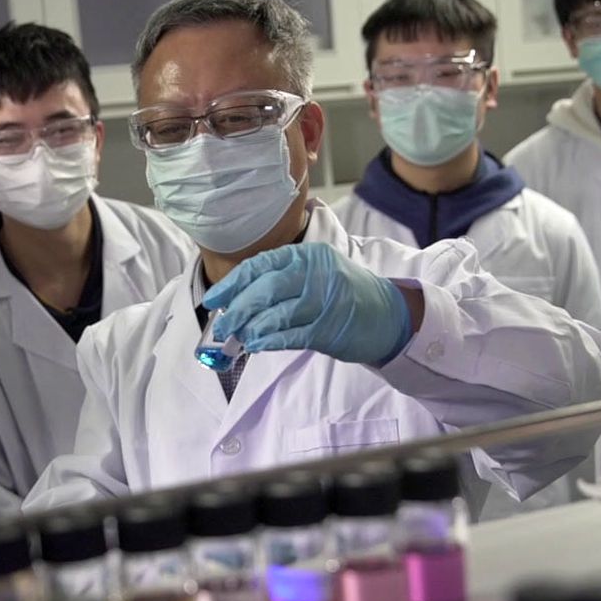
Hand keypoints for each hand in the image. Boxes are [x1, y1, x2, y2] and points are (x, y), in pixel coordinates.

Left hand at [203, 242, 413, 364]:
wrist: (387, 314)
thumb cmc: (343, 293)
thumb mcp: (315, 272)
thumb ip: (282, 279)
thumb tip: (238, 299)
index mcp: (307, 255)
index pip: (260, 265)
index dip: (232, 283)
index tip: (213, 300)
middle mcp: (315, 273)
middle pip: (265, 289)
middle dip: (237, 309)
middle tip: (222, 326)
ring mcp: (324, 300)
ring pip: (275, 313)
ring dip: (250, 328)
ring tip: (238, 338)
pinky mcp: (329, 328)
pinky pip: (291, 335)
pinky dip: (269, 341)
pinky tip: (256, 345)